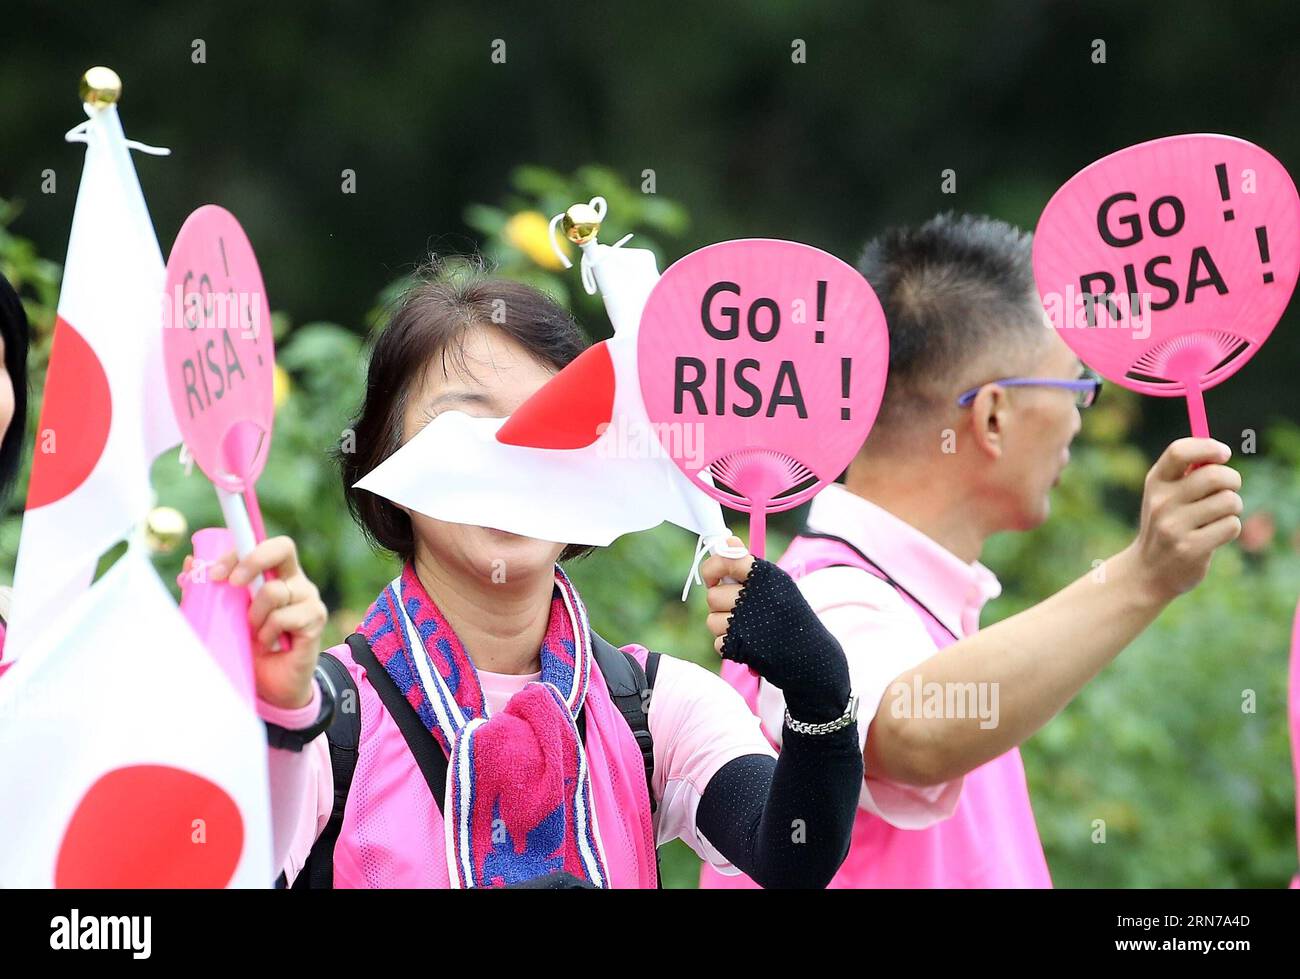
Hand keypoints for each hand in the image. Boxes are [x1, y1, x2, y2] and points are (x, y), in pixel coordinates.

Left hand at [182, 536, 326, 709]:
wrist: (272, 686)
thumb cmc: (249, 648)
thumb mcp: (223, 618)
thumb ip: (208, 593)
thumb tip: (190, 564)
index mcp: (274, 574)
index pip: (262, 545)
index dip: (239, 551)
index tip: (214, 573)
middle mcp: (295, 581)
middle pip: (282, 548)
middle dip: (252, 561)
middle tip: (233, 585)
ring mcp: (308, 599)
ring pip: (275, 591)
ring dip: (256, 614)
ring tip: (254, 632)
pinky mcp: (315, 619)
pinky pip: (285, 616)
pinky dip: (269, 631)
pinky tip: (269, 643)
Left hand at [703, 536, 850, 723]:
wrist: (812, 656)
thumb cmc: (790, 616)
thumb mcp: (776, 585)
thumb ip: (747, 565)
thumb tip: (726, 541)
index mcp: (764, 575)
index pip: (726, 559)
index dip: (712, 567)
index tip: (714, 578)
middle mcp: (754, 595)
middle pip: (713, 596)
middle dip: (721, 605)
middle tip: (741, 610)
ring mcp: (746, 621)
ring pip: (712, 620)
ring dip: (724, 627)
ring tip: (747, 628)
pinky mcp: (741, 645)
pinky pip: (717, 642)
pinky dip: (730, 646)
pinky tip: (749, 644)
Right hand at [1126, 438, 1242, 602]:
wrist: (1147, 571)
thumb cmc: (1166, 525)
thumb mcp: (1165, 496)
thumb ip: (1187, 474)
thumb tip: (1218, 454)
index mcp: (1155, 483)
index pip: (1179, 452)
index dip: (1207, 447)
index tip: (1224, 454)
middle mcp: (1161, 503)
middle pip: (1214, 476)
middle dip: (1233, 480)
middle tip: (1231, 488)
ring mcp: (1174, 527)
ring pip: (1229, 501)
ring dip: (1233, 507)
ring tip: (1218, 516)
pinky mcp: (1191, 548)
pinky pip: (1231, 526)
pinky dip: (1230, 528)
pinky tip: (1214, 536)